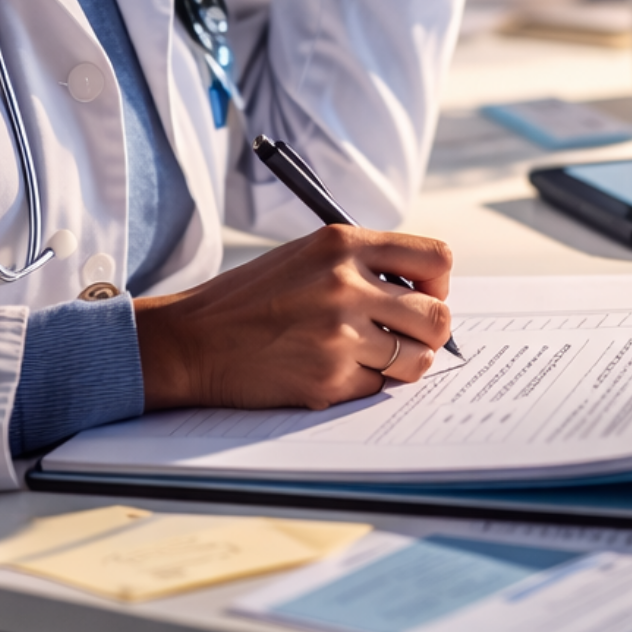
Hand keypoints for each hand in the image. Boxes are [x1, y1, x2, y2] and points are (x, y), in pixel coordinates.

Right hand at [134, 224, 452, 410]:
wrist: (193, 341)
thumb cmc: (250, 298)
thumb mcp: (306, 256)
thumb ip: (362, 264)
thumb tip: (423, 295)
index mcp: (342, 244)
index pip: (436, 258)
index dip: (438, 284)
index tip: (423, 296)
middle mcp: (345, 284)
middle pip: (438, 317)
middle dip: (428, 333)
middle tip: (405, 337)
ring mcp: (339, 335)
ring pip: (415, 360)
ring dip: (400, 364)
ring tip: (366, 356)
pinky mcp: (329, 379)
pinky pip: (377, 388)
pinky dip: (360, 384)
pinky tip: (327, 370)